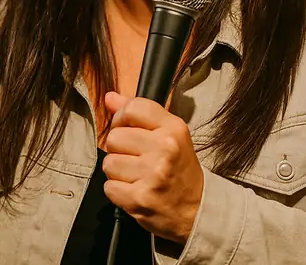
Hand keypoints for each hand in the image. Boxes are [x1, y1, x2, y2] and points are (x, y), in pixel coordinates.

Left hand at [102, 91, 202, 243]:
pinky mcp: (140, 198)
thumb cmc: (179, 169)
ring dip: (118, 172)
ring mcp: (152, 174)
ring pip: (109, 163)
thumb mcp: (168, 134)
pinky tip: (134, 190)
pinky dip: (117, 191)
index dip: (122, 118)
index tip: (128, 128)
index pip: (132, 108)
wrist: (196, 209)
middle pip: (114, 137)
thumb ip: (139, 113)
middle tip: (136, 158)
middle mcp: (164, 148)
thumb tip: (110, 97)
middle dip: (119, 149)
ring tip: (136, 176)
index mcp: (173, 128)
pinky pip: (109, 187)